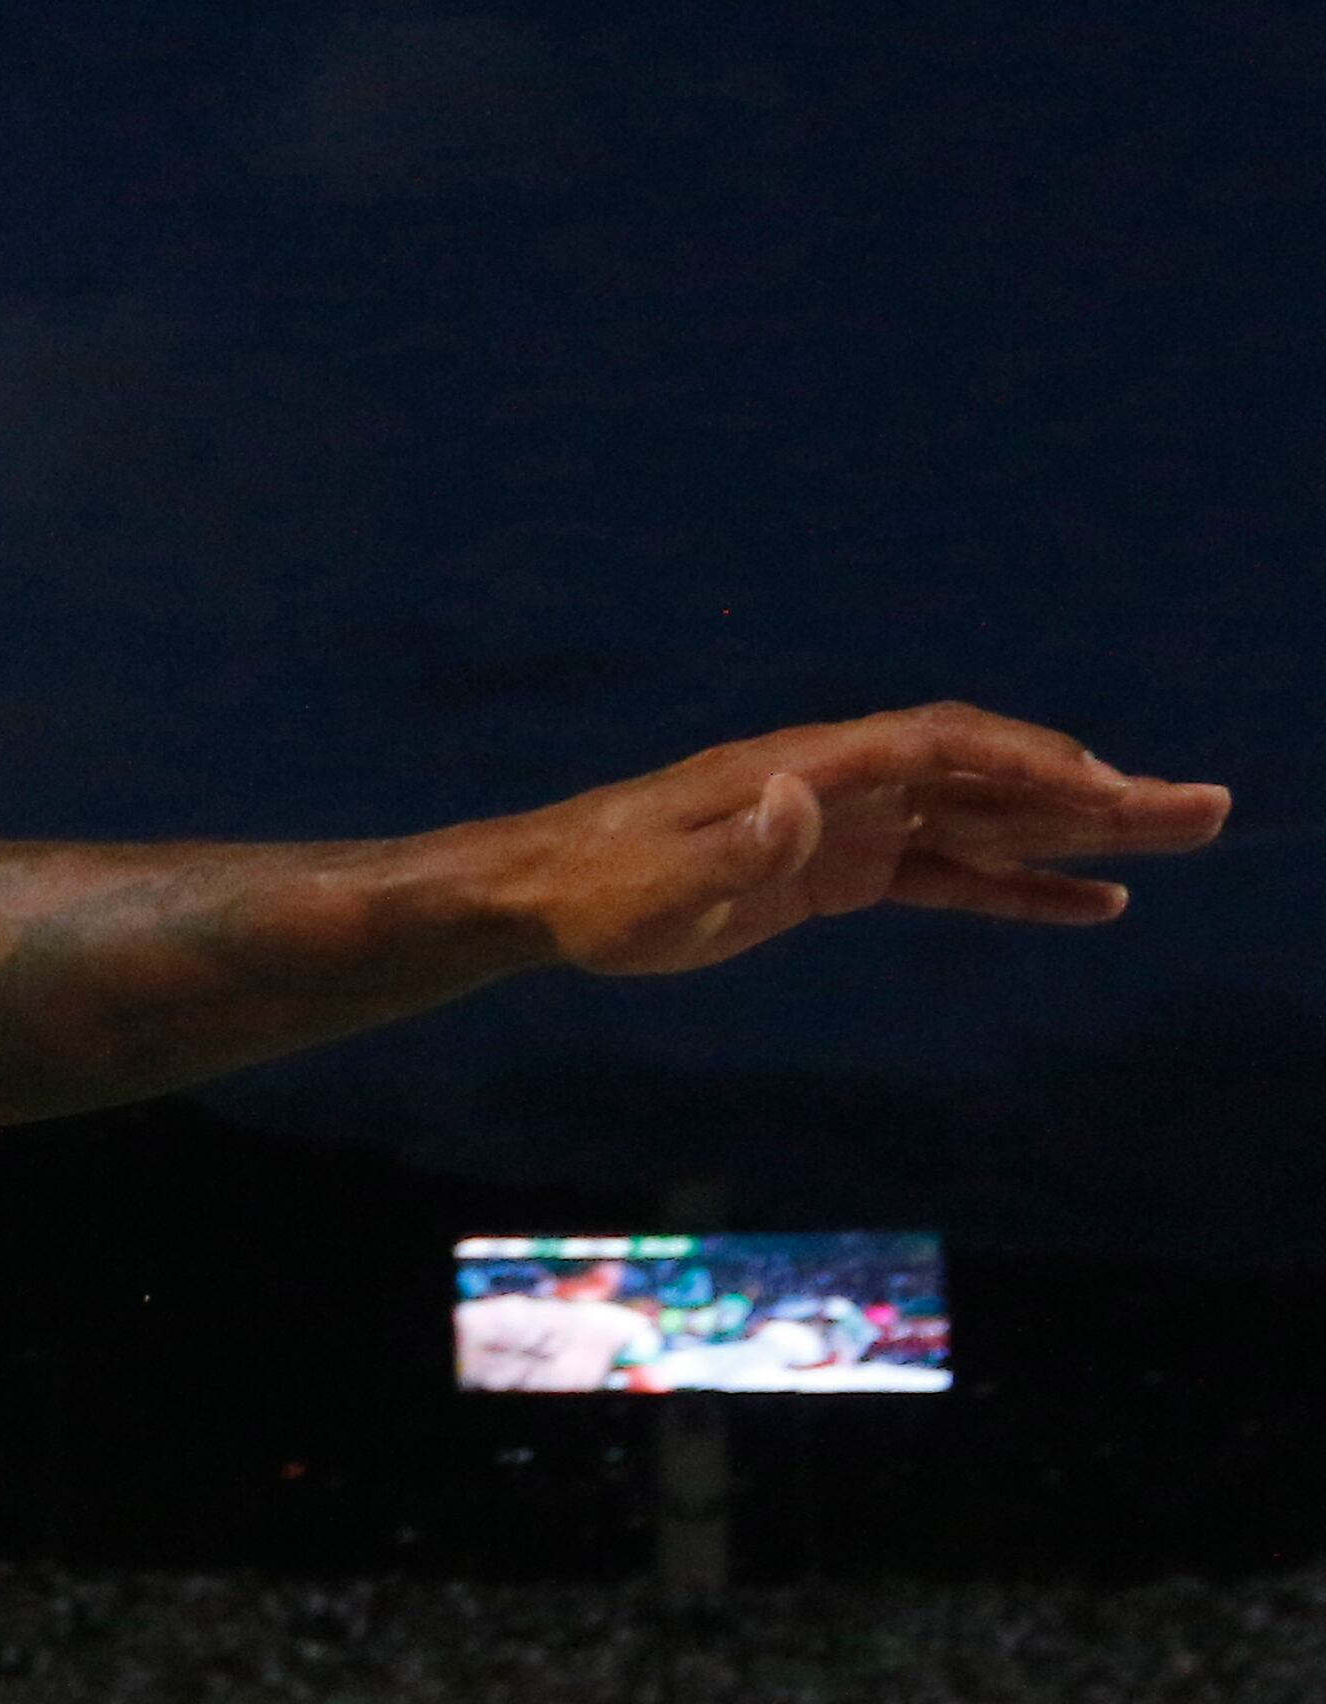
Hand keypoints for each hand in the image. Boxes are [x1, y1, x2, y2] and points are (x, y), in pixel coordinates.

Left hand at [503, 705, 1224, 978]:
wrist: (547, 895)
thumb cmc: (598, 889)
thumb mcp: (658, 884)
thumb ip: (735, 850)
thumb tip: (802, 795)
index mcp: (812, 766)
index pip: (949, 749)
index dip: (1033, 767)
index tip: (1113, 796)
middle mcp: (847, 781)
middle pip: (995, 773)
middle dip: (1099, 790)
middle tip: (1205, 810)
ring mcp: (852, 822)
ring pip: (988, 818)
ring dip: (1084, 830)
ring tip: (1185, 838)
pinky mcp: (842, 870)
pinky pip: (951, 872)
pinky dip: (1021, 886)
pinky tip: (1093, 905)